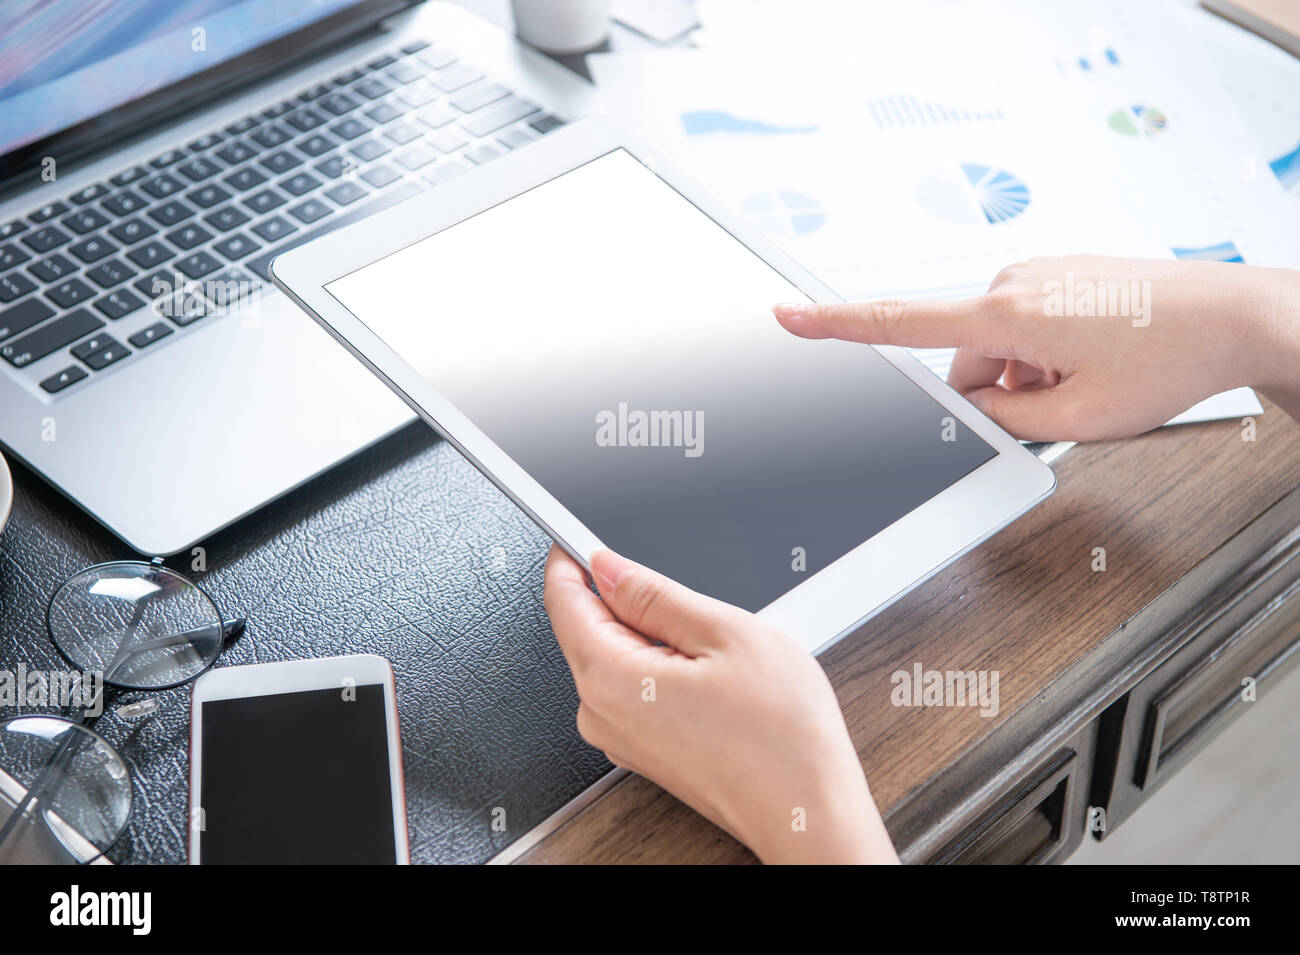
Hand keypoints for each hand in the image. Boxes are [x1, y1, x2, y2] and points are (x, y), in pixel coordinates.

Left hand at [544, 545, 898, 864]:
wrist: (807, 811)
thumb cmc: (781, 737)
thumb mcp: (725, 633)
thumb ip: (654, 594)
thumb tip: (609, 567)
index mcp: (609, 678)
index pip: (563, 599)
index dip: (573, 558)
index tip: (583, 536)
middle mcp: (600, 713)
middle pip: (586, 627)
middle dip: (625, 599)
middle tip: (685, 598)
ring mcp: (620, 737)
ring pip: (615, 656)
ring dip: (653, 636)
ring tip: (713, 649)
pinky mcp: (642, 750)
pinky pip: (634, 687)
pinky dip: (662, 666)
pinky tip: (711, 676)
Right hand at [774, 255, 1299, 441]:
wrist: (1235, 316)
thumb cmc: (1169, 358)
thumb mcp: (1078, 419)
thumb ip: (1006, 422)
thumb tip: (976, 411)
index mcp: (1006, 315)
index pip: (899, 323)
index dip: (836, 324)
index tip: (788, 315)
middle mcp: (1014, 284)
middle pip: (965, 359)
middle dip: (998, 393)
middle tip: (1059, 407)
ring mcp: (1040, 276)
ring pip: (1000, 348)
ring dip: (1029, 377)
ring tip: (1091, 386)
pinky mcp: (1062, 276)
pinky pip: (1028, 328)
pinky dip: (1048, 356)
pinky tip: (1095, 365)